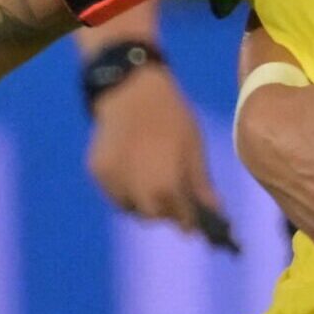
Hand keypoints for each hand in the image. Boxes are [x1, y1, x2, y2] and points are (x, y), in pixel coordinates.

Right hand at [86, 66, 234, 248]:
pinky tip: (132, 168)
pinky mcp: (97, 171)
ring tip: (151, 179)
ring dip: (141, 201)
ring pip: (128, 206)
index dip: (189, 222)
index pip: (180, 219)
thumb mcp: (194, 148)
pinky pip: (112, 190)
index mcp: (165, 185)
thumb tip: (216, 211)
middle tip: (172, 199)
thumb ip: (201, 184)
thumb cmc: (171, 117)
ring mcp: (112, 181)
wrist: (131, 88)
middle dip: (164, 212)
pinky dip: (123, 187)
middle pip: (151, 217)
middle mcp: (136, 190)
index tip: (194, 224)